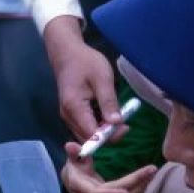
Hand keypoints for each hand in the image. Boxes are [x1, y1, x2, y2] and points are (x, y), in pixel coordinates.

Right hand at [44, 15, 121, 140]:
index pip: (92, 134)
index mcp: (74, 108)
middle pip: (88, 138)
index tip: (126, 126)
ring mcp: (68, 117)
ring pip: (87, 135)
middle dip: (108, 136)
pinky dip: (98, 126)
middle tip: (125, 123)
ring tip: (117, 117)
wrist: (67, 54)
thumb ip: (109, 102)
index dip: (109, 135)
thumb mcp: (102, 78)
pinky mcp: (71, 115)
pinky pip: (85, 127)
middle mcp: (68, 117)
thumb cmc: (85, 62)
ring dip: (103, 131)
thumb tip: (117, 124)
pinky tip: (108, 115)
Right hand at [61, 142, 156, 192]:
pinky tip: (145, 185)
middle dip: (135, 184)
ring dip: (139, 191)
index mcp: (80, 188)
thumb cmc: (75, 166)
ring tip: (151, 175)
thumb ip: (74, 152)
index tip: (127, 190)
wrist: (72, 181)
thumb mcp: (74, 157)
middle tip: (151, 170)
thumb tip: (70, 145)